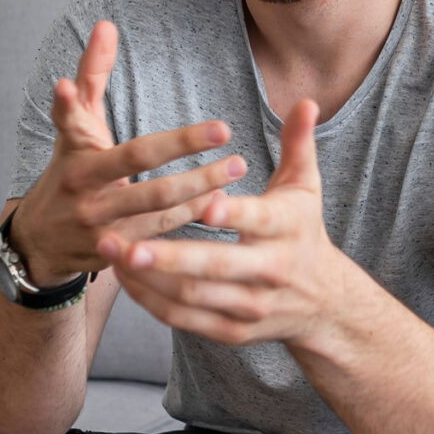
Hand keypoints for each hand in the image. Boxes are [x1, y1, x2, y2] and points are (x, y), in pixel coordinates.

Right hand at [7, 20, 247, 286]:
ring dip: (201, 193)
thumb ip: (91, 75)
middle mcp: (88, 198)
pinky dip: (189, 220)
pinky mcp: (113, 257)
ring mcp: (101, 231)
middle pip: (152, 185)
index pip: (135, 151)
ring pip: (161, 214)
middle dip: (198, 169)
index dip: (175, 140)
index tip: (217, 126)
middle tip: (235, 149)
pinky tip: (218, 203)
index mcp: (81, 161)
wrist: (38, 240)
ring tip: (235, 171)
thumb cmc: (67, 169)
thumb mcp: (75, 125)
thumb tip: (106, 25)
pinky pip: (159, 237)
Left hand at [109, 99, 354, 347]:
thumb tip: (306, 102)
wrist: (323, 301)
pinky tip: (124, 278)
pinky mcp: (233, 331)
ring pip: (193, 296)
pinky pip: (186, 319)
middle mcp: (270, 272)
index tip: (205, 205)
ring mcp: (250, 306)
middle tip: (125, 243)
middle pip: (216, 267)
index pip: (259, 221)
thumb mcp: (306, 186)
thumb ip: (298, 143)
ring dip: (149, 278)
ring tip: (111, 251)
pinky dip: (153, 302)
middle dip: (168, 258)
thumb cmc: (302, 229)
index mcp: (286, 229)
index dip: (233, 215)